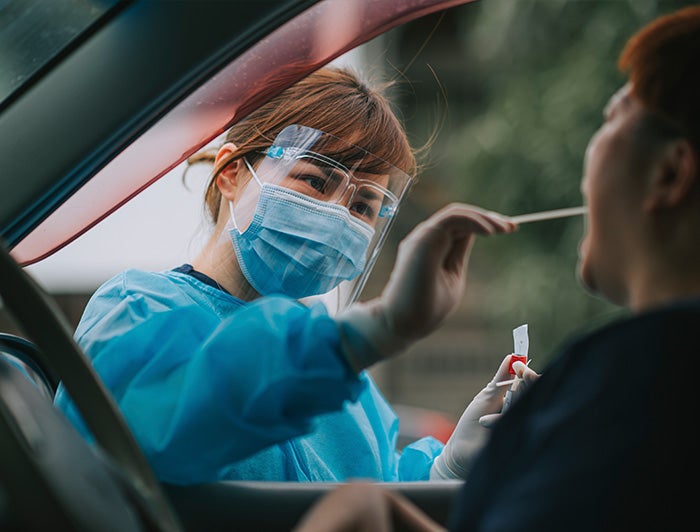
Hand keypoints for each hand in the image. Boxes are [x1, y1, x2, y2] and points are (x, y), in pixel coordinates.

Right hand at [337, 204, 515, 369]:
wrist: (403, 323)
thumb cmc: (426, 308)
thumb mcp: (451, 276)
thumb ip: (458, 254)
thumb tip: (475, 233)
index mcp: (432, 247)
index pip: (460, 226)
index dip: (484, 223)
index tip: (509, 229)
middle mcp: (426, 238)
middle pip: (460, 215)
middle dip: (488, 217)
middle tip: (511, 227)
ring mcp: (423, 237)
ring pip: (456, 212)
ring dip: (483, 217)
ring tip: (503, 229)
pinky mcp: (423, 239)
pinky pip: (451, 218)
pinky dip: (473, 221)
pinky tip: (489, 232)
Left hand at [430, 355, 538, 479]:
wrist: (460, 451)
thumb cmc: (472, 423)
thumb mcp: (487, 397)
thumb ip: (501, 379)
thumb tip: (511, 357)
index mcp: (515, 401)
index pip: (530, 385)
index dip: (528, 375)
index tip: (520, 365)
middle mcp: (522, 413)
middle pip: (533, 394)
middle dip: (526, 383)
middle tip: (520, 374)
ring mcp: (522, 427)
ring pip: (525, 407)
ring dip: (505, 407)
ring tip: (483, 418)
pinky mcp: (519, 440)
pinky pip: (517, 424)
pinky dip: (497, 421)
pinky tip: (484, 424)